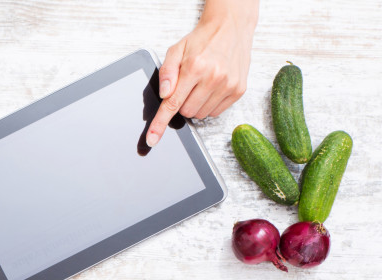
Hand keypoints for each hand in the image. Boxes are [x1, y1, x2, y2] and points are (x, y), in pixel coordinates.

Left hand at [147, 0, 257, 146]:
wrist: (230, 27)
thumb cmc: (201, 40)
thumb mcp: (176, 50)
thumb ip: (166, 73)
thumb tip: (164, 94)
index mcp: (194, 67)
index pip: (172, 103)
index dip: (160, 124)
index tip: (152, 139)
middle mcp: (213, 77)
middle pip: (186, 112)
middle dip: (182, 103)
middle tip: (187, 86)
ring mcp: (228, 85)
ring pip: (201, 114)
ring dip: (196, 104)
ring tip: (201, 84)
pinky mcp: (239, 90)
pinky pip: (216, 112)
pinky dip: (210, 104)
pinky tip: (212, 87)